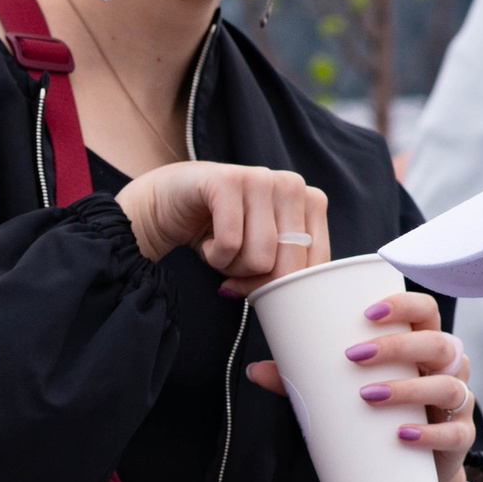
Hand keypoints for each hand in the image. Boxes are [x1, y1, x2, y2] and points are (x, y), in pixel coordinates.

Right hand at [114, 162, 328, 292]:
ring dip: (233, 267)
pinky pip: (230, 243)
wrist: (167, 205)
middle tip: (235, 267)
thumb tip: (292, 304)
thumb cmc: (221, 232)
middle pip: (289, 265)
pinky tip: (207, 241)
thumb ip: (285, 272)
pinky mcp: (227, 180)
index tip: (259, 286)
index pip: (315, 264)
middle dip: (256, 280)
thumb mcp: (263, 255)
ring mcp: (260, 178)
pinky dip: (214, 256)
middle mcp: (292, 184)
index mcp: (312, 201)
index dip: (283, 289)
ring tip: (221, 249)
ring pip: (261, 258)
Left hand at [247, 291, 475, 481]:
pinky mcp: (460, 439)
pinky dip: (430, 434)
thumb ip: (306, 381)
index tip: (366, 313)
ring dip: (408, 388)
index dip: (403, 304)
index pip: (425, 310)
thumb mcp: (344, 393)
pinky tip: (403, 435)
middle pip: (437, 343)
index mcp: (422, 344)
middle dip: (397, 346)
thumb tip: (254, 370)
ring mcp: (459, 403)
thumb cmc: (381, 415)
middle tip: (353, 357)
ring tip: (368, 396)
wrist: (414, 471)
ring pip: (447, 385)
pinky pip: (455, 433)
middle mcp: (447, 367)